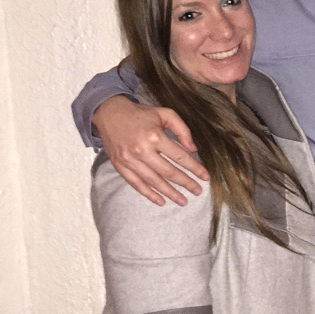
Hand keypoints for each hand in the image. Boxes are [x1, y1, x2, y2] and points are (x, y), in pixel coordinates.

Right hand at [94, 95, 208, 205]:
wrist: (109, 113)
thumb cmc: (140, 114)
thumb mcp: (164, 113)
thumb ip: (181, 129)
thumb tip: (193, 149)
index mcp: (154, 136)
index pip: (180, 157)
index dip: (194, 168)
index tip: (205, 177)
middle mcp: (142, 150)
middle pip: (169, 172)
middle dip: (185, 183)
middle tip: (197, 191)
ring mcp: (130, 160)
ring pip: (154, 181)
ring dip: (170, 193)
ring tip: (183, 201)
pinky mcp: (120, 166)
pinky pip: (136, 184)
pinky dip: (149, 194)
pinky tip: (161, 201)